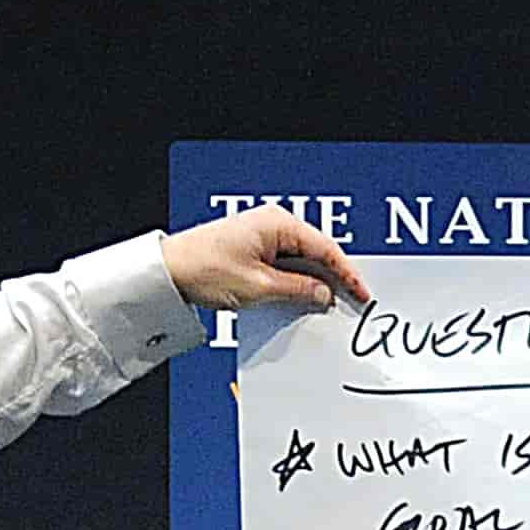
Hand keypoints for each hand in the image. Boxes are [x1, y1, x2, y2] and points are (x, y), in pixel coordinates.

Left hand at [164, 205, 371, 313]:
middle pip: (316, 252)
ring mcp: (261, 234)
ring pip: (300, 260)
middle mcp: (272, 223)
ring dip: (312, 282)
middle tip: (350, 304)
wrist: (167, 272)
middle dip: (333, 278)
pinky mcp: (252, 247)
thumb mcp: (260, 287)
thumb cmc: (205, 269)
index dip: (347, 274)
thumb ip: (298, 290)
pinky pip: (284, 264)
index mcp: (277, 223)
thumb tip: (324, 294)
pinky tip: (300, 299)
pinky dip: (295, 281)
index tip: (362, 295)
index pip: (326, 248)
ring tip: (326, 306)